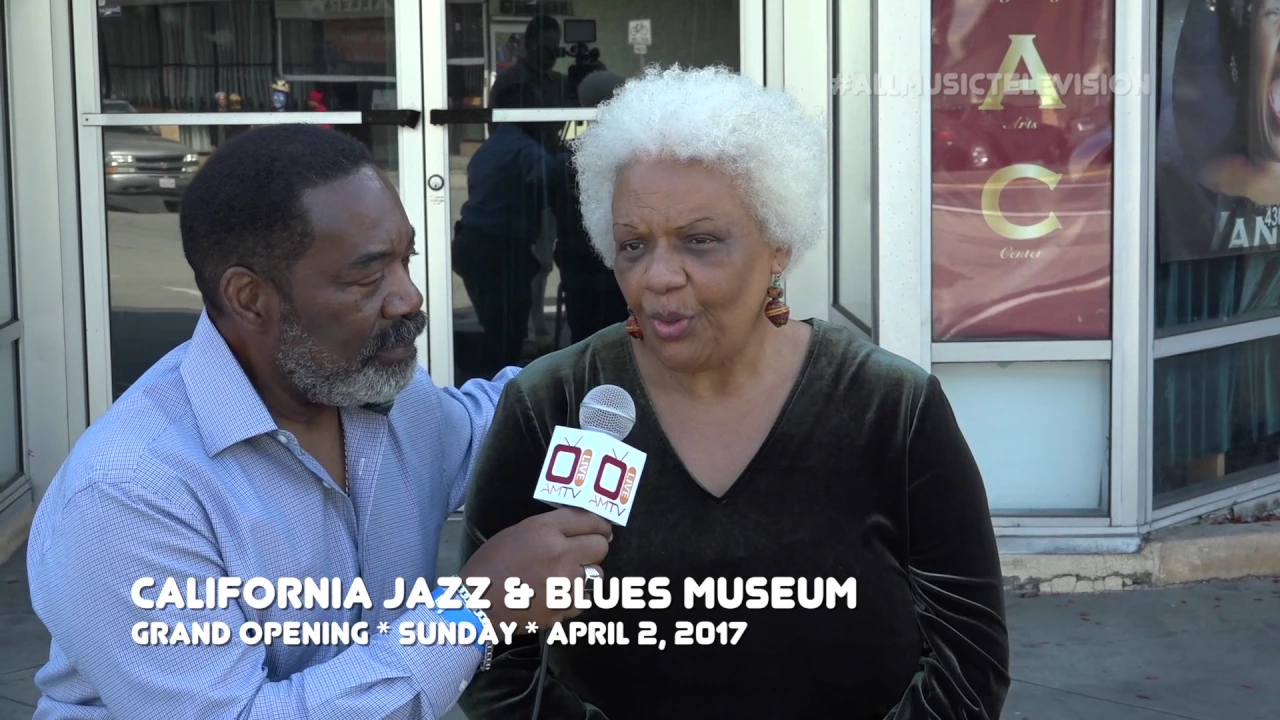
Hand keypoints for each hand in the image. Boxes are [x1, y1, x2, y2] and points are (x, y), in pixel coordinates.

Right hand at [461, 507, 610, 630]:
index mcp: (545, 531)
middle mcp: (561, 555)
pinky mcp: (563, 608)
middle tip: (586, 551)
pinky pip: (584, 600)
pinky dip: (576, 598)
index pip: (589, 520)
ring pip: (596, 575)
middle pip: (600, 547)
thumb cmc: (490, 566)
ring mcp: (564, 584)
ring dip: (586, 575)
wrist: (475, 605)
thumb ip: (548, 529)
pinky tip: (559, 595)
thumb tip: (577, 530)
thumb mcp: (516, 533)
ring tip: (567, 576)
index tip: (603, 529)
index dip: (600, 524)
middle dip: (595, 548)